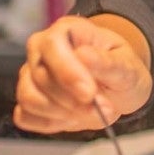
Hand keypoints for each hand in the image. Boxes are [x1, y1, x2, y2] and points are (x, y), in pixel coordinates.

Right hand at [13, 15, 152, 134]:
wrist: (118, 89)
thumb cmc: (122, 70)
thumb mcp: (128, 66)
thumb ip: (108, 62)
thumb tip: (84, 55)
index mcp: (67, 31)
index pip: (53, 45)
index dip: (67, 72)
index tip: (89, 94)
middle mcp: (42, 49)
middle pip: (40, 76)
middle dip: (73, 100)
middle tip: (104, 108)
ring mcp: (31, 74)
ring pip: (29, 98)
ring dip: (62, 113)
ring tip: (92, 113)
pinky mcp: (28, 100)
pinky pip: (25, 116)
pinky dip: (50, 124)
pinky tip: (72, 119)